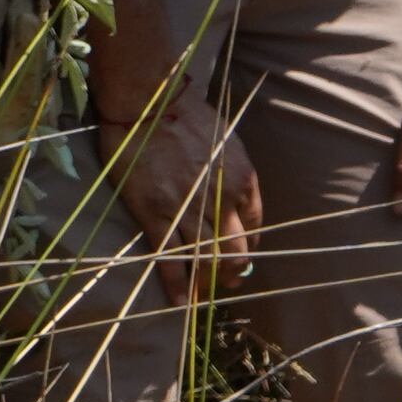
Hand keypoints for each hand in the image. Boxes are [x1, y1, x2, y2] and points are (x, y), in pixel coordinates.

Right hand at [105, 85, 258, 297]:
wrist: (147, 99)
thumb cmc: (187, 113)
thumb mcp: (228, 141)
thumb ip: (235, 172)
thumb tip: (235, 197)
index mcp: (243, 181)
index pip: (255, 226)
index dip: (249, 245)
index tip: (242, 255)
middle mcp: (221, 201)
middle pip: (236, 252)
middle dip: (233, 271)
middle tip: (228, 282)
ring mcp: (188, 210)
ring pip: (206, 260)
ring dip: (208, 283)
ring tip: (204, 296)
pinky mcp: (157, 215)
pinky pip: (171, 259)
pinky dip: (178, 285)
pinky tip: (181, 302)